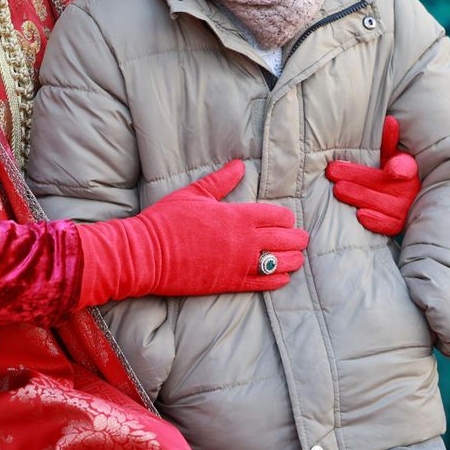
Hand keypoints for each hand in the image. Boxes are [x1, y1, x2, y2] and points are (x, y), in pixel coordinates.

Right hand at [75, 159, 309, 304]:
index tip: (289, 220)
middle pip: (283, 239)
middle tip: (303, 239)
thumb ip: (221, 181)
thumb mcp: (194, 193)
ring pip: (278, 262)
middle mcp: (244, 240)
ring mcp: (238, 264)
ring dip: (292, 260)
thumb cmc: (167, 220)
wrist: (145, 254)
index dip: (286, 218)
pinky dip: (276, 280)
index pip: (275, 215)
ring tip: (298, 259)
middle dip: (296, 239)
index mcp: (237, 216)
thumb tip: (240, 165)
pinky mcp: (229, 284)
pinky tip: (284, 278)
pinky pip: (262, 284)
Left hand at [326, 115, 420, 237]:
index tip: (391, 169)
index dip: (399, 167)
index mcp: (408, 170)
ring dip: (358, 196)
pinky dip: (374, 220)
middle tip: (332, 171)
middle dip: (355, 176)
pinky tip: (359, 214)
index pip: (405, 167)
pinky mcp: (398, 226)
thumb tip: (389, 120)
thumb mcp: (392, 158)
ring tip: (338, 190)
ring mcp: (404, 209)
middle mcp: (408, 190)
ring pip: (379, 203)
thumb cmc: (393, 177)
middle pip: (380, 183)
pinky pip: (386, 225)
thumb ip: (389, 142)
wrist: (407, 207)